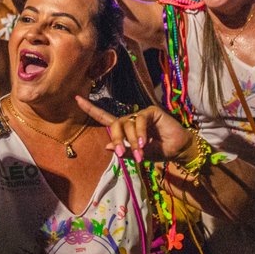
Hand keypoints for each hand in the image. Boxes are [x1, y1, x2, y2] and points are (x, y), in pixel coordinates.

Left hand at [76, 96, 191, 163]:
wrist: (178, 150)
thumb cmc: (159, 152)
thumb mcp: (138, 155)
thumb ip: (124, 151)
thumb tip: (106, 146)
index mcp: (125, 128)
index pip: (103, 117)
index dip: (90, 108)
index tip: (76, 98)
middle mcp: (130, 119)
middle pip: (114, 124)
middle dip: (116, 139)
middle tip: (122, 153)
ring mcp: (141, 114)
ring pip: (127, 124)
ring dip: (132, 141)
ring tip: (140, 152)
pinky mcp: (151, 111)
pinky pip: (139, 120)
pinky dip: (140, 133)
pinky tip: (145, 143)